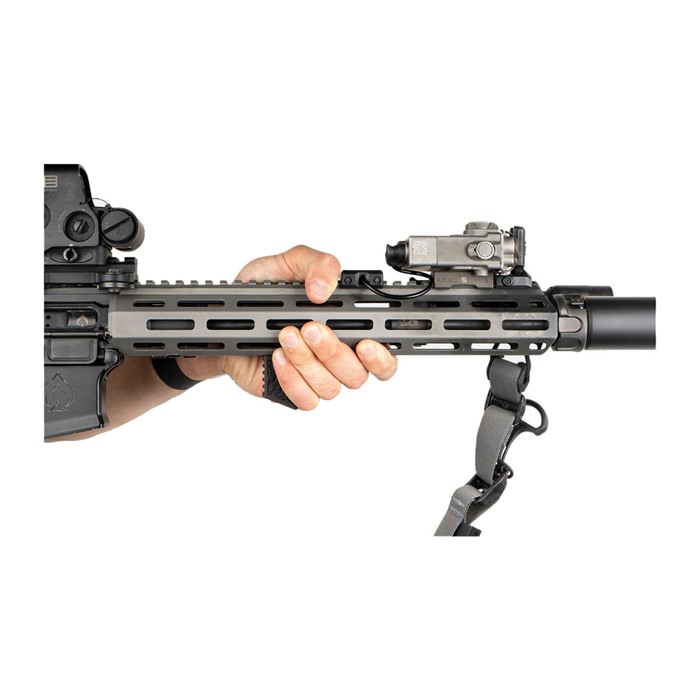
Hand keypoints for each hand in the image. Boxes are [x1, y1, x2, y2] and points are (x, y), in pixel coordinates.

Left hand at [182, 245, 397, 408]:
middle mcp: (337, 357)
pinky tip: (276, 357)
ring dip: (307, 361)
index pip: (384, 355)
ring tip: (284, 336)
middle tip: (309, 327)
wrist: (225, 319)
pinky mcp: (294, 392)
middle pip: (357, 373)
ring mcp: (316, 378)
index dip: (382, 357)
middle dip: (332, 350)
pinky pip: (305, 399)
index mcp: (347, 327)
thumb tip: (326, 288)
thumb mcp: (288, 264)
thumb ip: (316, 264)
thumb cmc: (261, 295)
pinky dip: (291, 378)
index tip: (366, 343)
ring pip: (330, 387)